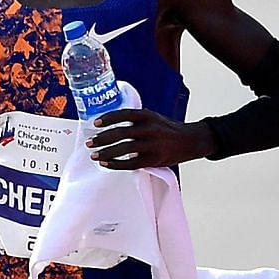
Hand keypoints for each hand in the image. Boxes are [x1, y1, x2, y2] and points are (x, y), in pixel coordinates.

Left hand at [87, 109, 213, 170]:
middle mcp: (150, 128)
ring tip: (94, 155)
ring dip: (106, 153)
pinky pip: (131, 164)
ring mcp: (152, 145)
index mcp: (148, 115)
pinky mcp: (154, 159)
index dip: (108, 118)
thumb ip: (135, 120)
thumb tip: (109, 125)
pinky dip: (116, 164)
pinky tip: (105, 164)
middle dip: (102, 138)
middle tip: (89, 143)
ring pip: (124, 150)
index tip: (95, 123)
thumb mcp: (153, 118)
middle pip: (121, 133)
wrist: (189, 141)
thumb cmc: (166, 129)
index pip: (124, 114)